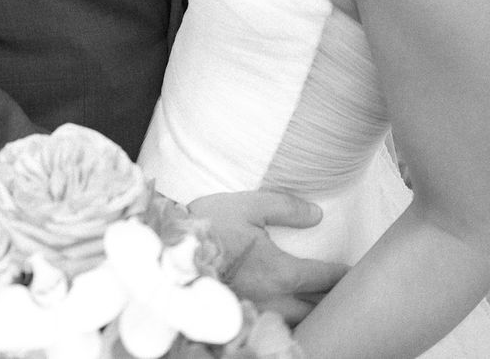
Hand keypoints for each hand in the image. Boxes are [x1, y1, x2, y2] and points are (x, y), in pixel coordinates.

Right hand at [188, 190, 346, 325]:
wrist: (172, 251)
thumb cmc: (210, 225)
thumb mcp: (248, 205)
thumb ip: (286, 207)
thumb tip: (318, 215)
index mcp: (282, 271)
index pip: (325, 277)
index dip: (345, 274)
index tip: (358, 272)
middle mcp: (276, 299)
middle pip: (319, 308)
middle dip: (337, 300)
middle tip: (352, 293)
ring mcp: (260, 313)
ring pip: (301, 322)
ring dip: (316, 313)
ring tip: (325, 305)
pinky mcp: (245, 318)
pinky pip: (279, 325)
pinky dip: (293, 321)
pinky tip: (294, 314)